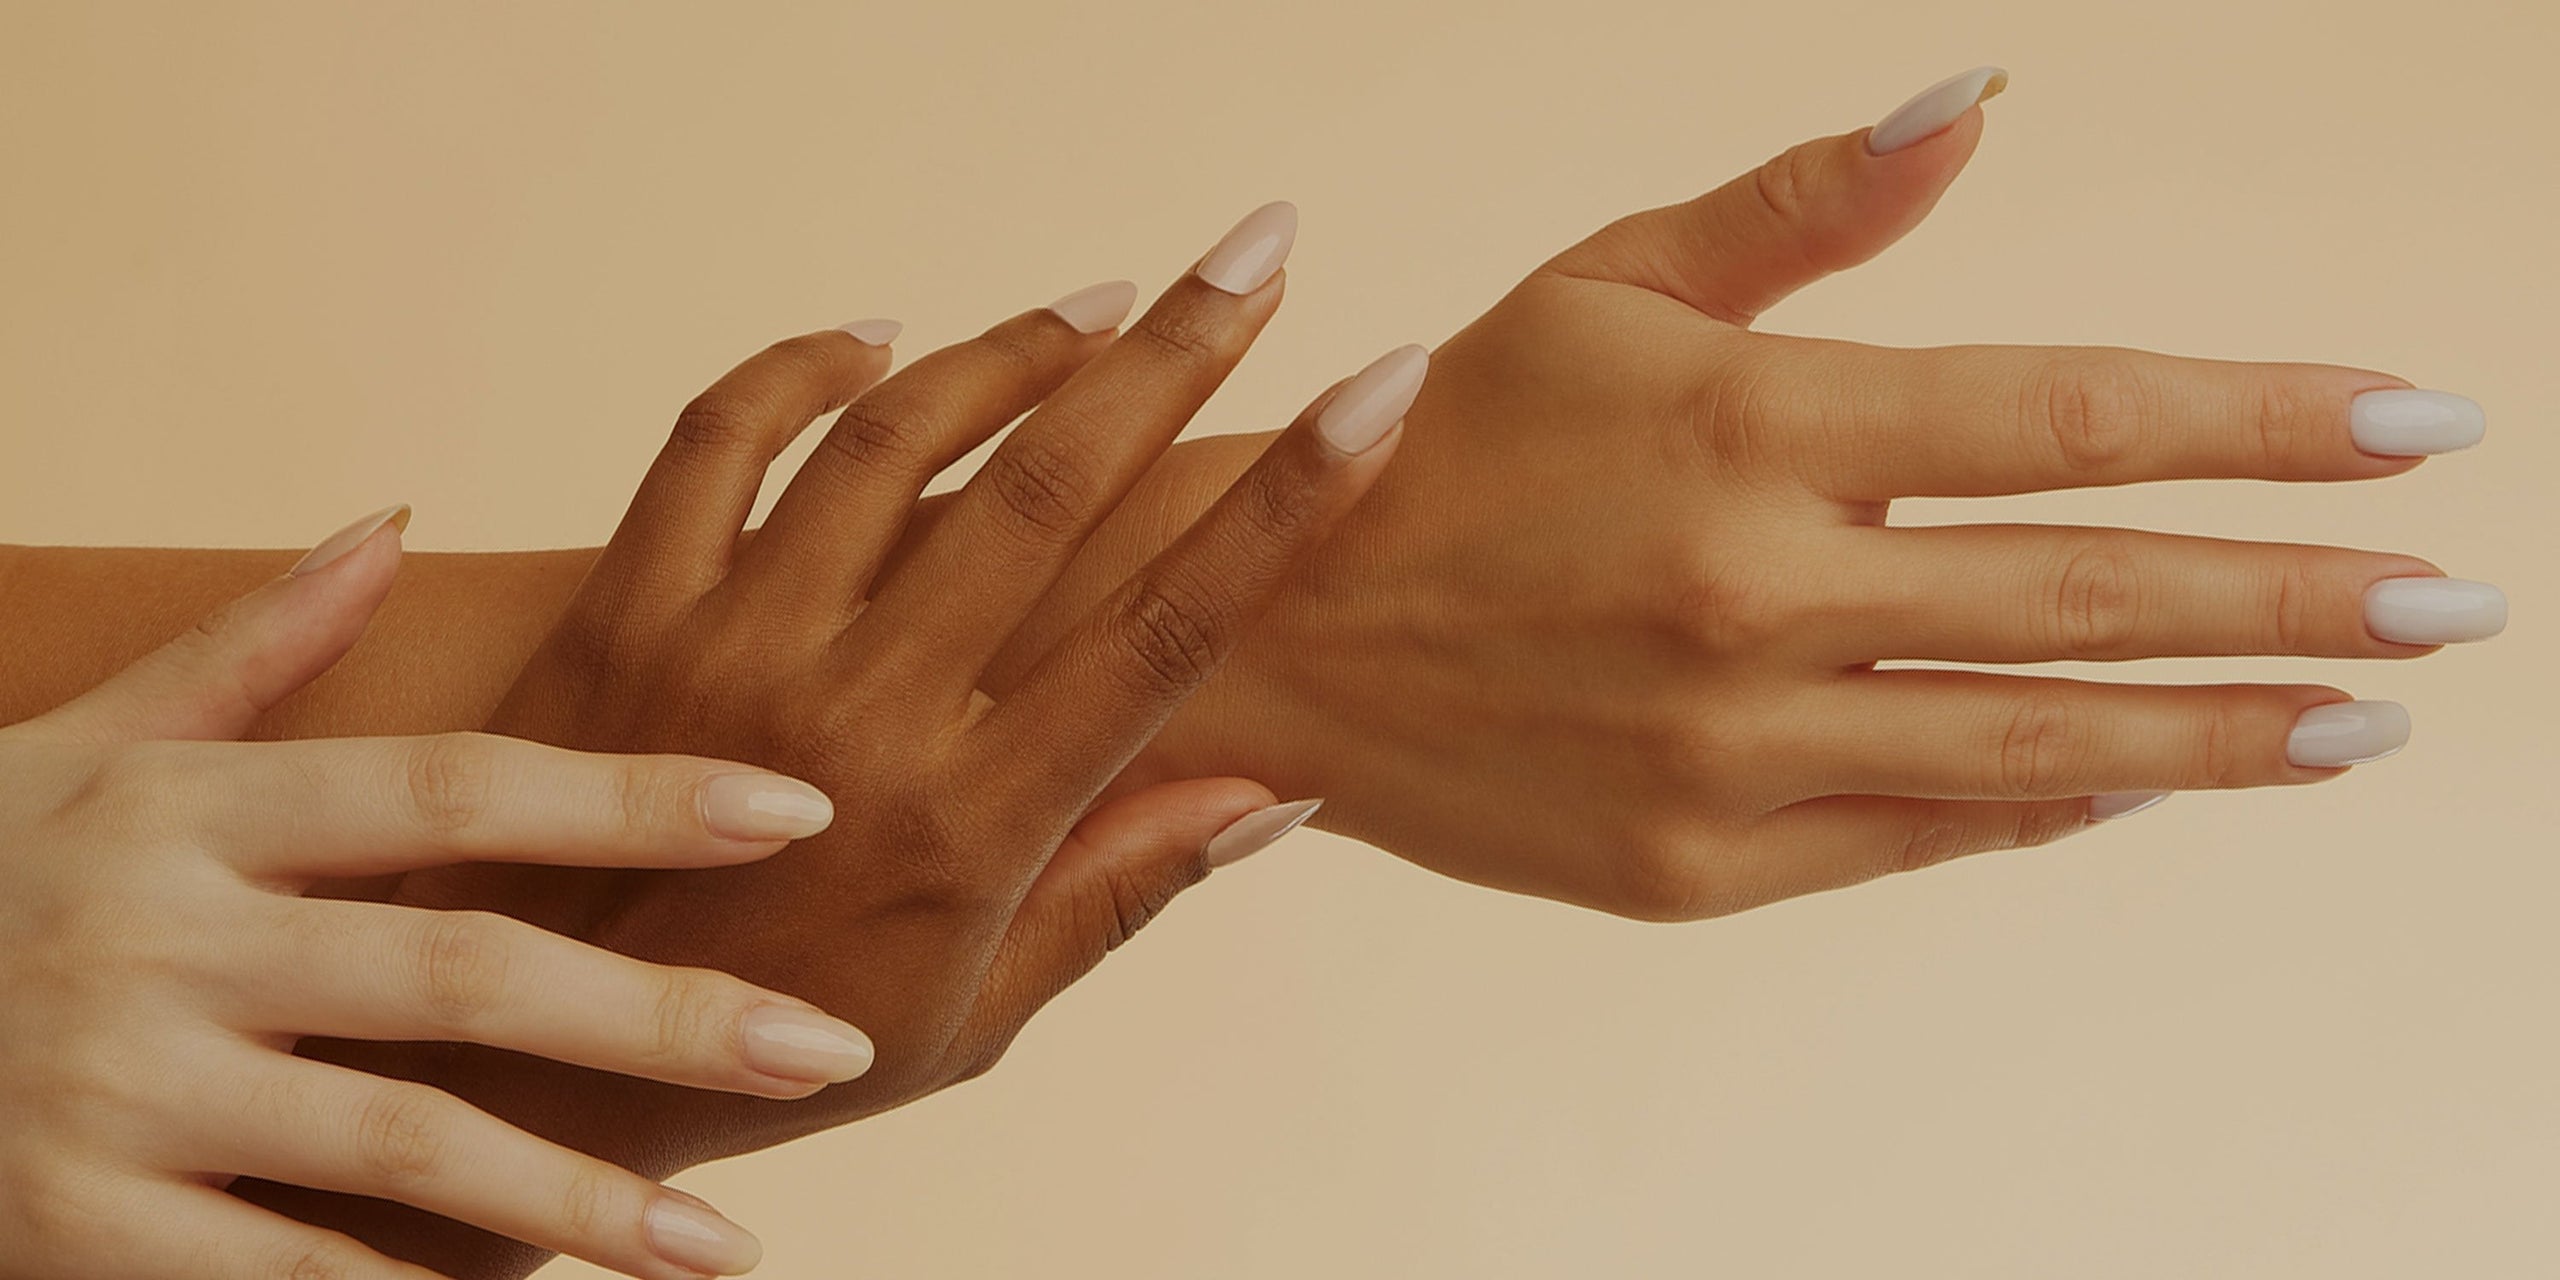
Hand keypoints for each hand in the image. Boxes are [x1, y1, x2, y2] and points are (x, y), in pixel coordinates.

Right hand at [0, 508, 884, 1279]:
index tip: (796, 809)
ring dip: (581, 1199)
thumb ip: (249, 649)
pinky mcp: (71, 1229)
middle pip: (464, 966)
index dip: (638, 791)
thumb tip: (391, 519)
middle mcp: (163, 939)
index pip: (459, 784)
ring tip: (728, 1241)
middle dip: (663, 1012)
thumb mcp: (78, 745)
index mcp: (193, 808)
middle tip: (826, 1044)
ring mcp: (114, 1092)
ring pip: (399, 1148)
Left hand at [249, 208, 1418, 1273]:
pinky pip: (717, 436)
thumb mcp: (977, 1019)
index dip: (1288, 496)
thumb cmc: (779, 1049)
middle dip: (1175, 351)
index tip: (1379, 384)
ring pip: (891, 436)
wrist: (529, 1060)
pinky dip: (802, 364)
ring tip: (1105, 298)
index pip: (1167, 626)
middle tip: (1257, 248)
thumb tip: (1279, 795)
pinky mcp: (620, 612)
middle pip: (1048, 491)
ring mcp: (727, 650)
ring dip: (1013, 347)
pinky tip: (879, 334)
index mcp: (972, 822)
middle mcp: (856, 718)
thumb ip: (1122, 892)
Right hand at [1076, 68, 2502, 918]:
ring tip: (2360, 724)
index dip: (2267, 418)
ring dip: (2223, 735)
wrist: (1269, 634)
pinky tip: (2145, 779)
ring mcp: (1728, 751)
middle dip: (2300, 594)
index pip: (2072, 415)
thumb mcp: (1603, 285)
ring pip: (2038, 749)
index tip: (2422, 425)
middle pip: (2093, 594)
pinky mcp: (1696, 866)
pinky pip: (1920, 836)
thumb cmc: (1446, 439)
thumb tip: (1977, 106)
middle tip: (2456, 605)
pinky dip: (2047, 807)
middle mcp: (1751, 595)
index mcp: (1748, 426)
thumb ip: (1802, 207)